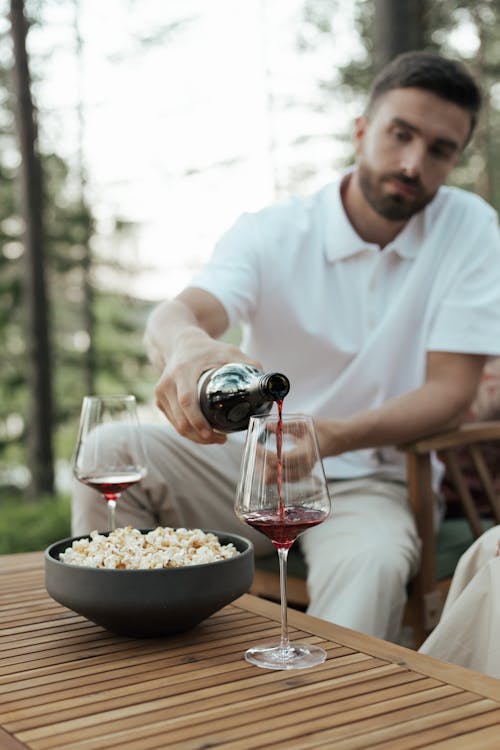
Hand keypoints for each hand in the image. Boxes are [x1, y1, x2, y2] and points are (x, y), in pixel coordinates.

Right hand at [154, 329, 260, 443]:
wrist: (181, 343)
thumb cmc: (207, 349)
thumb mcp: (229, 351)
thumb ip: (249, 363)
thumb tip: (268, 383)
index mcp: (182, 371)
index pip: (186, 400)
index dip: (197, 420)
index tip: (211, 433)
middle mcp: (167, 383)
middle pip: (181, 419)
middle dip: (201, 436)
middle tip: (222, 440)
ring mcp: (161, 393)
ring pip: (177, 425)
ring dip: (196, 437)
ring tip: (216, 438)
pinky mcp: (160, 400)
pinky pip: (174, 422)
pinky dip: (189, 431)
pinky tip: (204, 433)